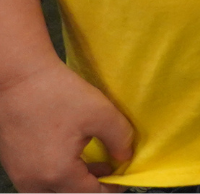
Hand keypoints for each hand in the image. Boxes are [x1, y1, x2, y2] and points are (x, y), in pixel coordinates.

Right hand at [0, 61, 133, 192]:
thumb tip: (124, 157)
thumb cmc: (56, 93)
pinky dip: (58, 174)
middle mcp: (34, 180)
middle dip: (93, 187)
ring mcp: (20, 174)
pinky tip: (73, 155)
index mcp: (57, 173)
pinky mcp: (13, 163)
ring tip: (96, 163)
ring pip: (53, 190)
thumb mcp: (101, 113)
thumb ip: (120, 140)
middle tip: (111, 171)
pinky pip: (38, 180)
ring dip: (75, 182)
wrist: (17, 78)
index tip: (123, 179)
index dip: (111, 189)